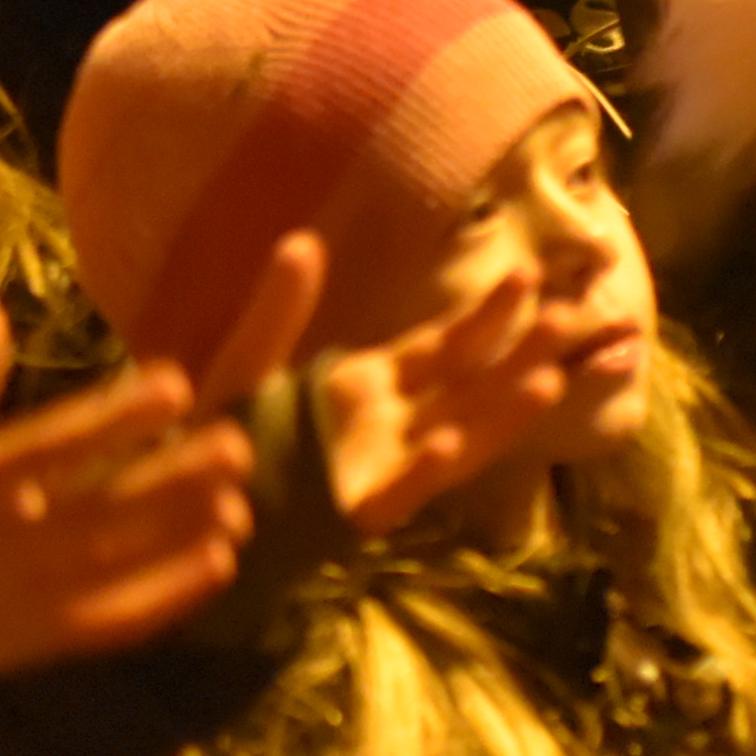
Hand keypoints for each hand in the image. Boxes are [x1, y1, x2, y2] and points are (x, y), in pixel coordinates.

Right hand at [0, 308, 259, 717]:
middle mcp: (12, 539)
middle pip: (105, 504)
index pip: (61, 444)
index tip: (175, 385)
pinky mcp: (48, 638)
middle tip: (237, 444)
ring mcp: (33, 593)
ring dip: (182, 533)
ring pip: (121, 561)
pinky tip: (218, 565)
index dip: (118, 416)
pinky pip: (118, 618)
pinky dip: (169, 595)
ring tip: (241, 503)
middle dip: (173, 476)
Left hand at [184, 233, 584, 536]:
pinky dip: (424, 469)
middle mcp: (388, 427)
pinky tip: (451, 442)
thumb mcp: (243, 365)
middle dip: (523, 355)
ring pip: (459, 437)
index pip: (447, 347)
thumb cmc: (212, 440)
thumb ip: (274, 312)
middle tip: (577, 317)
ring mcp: (378, 470)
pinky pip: (399, 491)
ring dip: (502, 412)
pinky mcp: (351, 513)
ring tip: (550, 378)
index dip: (490, 315)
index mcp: (368, 387)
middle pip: (472, 387)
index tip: (530, 274)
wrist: (178, 512)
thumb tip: (304, 242)